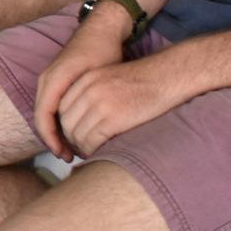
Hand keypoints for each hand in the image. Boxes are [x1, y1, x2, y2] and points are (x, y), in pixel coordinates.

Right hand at [30, 13, 125, 160]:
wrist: (101, 28)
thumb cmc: (103, 51)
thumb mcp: (97, 76)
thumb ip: (86, 100)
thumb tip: (82, 128)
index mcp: (53, 79)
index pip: (43, 116)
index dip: (51, 139)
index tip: (64, 155)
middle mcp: (46, 79)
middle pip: (41, 117)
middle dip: (52, 139)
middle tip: (67, 157)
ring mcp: (49, 78)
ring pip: (45, 112)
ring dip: (54, 131)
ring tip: (69, 148)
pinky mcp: (56, 79)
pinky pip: (50, 104)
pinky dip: (57, 120)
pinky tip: (70, 130)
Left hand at [47, 55, 187, 159]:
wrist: (167, 78)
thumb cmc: (144, 81)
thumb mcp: (110, 78)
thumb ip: (92, 93)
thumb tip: (81, 118)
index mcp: (86, 79)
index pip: (63, 107)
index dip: (66, 124)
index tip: (73, 134)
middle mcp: (89, 90)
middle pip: (66, 122)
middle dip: (70, 138)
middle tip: (80, 147)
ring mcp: (100, 104)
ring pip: (77, 134)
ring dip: (81, 146)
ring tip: (90, 151)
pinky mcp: (112, 118)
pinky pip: (91, 141)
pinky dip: (91, 150)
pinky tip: (98, 152)